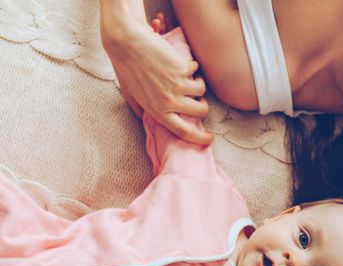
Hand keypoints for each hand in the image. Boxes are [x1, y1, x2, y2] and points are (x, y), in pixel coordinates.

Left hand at [100, 11, 212, 143]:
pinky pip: (196, 70)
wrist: (126, 41)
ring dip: (198, 83)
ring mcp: (177, 85)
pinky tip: (183, 62)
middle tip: (199, 100)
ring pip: (202, 90)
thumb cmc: (124, 65)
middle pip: (200, 112)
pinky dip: (192, 65)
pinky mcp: (182, 69)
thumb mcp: (128, 93)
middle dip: (203, 107)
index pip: (184, 132)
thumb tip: (143, 119)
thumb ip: (138, 108)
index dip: (199, 138)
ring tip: (191, 77)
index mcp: (156, 111)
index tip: (209, 138)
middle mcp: (169, 101)